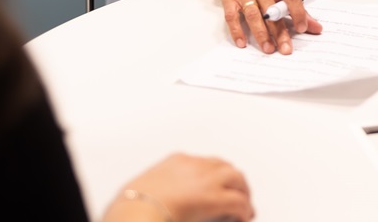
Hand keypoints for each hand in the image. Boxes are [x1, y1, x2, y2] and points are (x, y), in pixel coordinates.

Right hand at [104, 152, 252, 221]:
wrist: (133, 215)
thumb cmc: (131, 208)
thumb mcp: (142, 191)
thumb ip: (157, 190)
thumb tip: (157, 202)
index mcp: (176, 161)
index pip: (203, 163)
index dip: (213, 175)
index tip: (216, 184)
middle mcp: (194, 166)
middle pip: (224, 167)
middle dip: (233, 180)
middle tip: (238, 192)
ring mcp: (206, 180)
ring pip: (236, 178)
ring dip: (243, 191)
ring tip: (246, 205)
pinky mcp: (214, 198)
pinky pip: (239, 202)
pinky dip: (244, 209)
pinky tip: (244, 217)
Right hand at [219, 0, 322, 53]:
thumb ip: (300, 9)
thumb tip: (316, 28)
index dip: (298, 12)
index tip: (302, 28)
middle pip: (272, 10)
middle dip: (280, 32)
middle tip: (286, 48)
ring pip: (254, 15)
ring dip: (262, 34)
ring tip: (269, 49)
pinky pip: (232, 17)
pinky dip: (238, 31)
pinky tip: (243, 43)